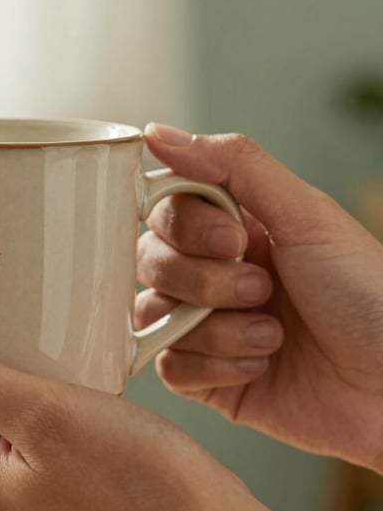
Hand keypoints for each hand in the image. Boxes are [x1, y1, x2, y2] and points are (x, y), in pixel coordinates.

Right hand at [138, 124, 382, 471]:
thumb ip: (233, 164)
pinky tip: (261, 366)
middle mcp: (213, 272)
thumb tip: (157, 133)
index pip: (165, 209)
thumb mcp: (306, 215)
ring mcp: (206, 326)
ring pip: (153, 314)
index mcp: (234, 227)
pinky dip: (215, 368)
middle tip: (262, 290)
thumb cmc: (368, 296)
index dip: (187, 227)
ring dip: (216, 329)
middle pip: (150, 260)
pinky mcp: (207, 377)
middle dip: (205, 281)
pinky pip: (169, 367)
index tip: (236, 240)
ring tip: (272, 336)